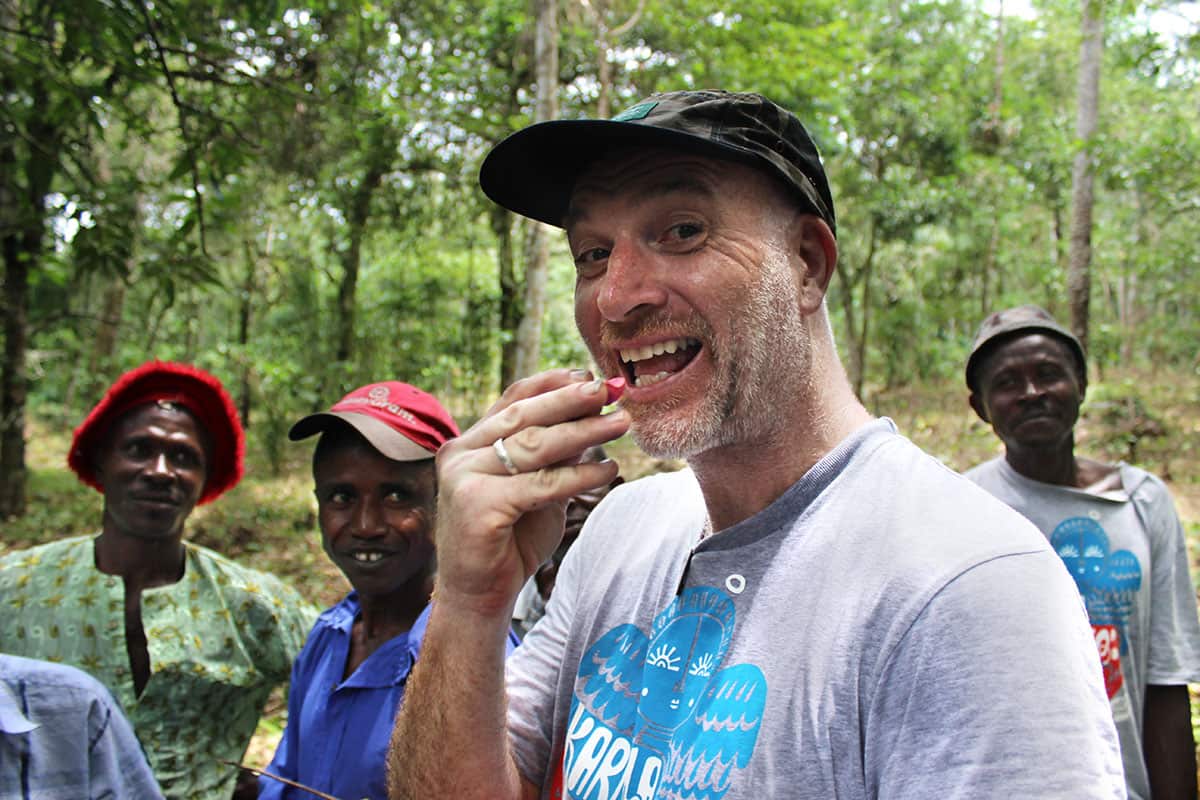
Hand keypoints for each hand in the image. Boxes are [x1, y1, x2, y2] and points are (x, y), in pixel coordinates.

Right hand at [432, 369, 629, 616]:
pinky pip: (542, 484)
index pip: (512, 400)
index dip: (552, 384)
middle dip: (571, 399)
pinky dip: (580, 475)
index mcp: (469, 443)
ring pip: (534, 445)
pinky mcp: (479, 506)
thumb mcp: (535, 487)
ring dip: (584, 431)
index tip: (589, 374)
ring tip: (621, 422)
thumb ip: (553, 455)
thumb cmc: (509, 539)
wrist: (479, 595)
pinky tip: (609, 469)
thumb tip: (593, 414)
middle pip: (523, 415)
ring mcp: (464, 478)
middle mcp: (460, 454)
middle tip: (608, 389)